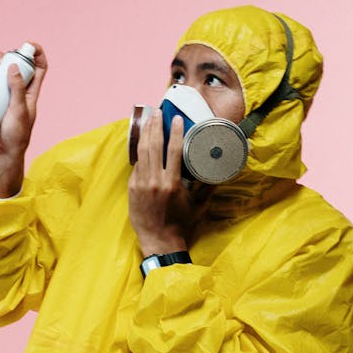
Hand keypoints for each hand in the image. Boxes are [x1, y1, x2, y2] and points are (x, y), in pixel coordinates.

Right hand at [0, 43, 47, 196]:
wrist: (1, 157)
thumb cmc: (16, 137)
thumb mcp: (20, 112)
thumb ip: (18, 89)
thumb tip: (13, 66)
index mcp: (29, 91)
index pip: (37, 67)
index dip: (35, 53)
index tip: (28, 44)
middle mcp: (13, 91)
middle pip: (7, 66)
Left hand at [128, 110, 211, 254]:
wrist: (159, 240)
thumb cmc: (181, 223)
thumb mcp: (199, 205)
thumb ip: (208, 187)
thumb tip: (221, 171)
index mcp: (172, 184)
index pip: (172, 150)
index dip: (175, 132)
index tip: (176, 119)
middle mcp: (155, 181)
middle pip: (153, 146)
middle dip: (155, 126)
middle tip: (158, 112)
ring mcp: (141, 184)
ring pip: (142, 152)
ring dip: (145, 134)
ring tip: (148, 119)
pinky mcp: (132, 188)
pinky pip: (136, 165)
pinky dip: (140, 151)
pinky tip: (142, 140)